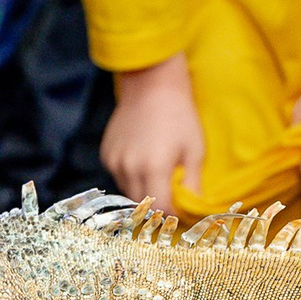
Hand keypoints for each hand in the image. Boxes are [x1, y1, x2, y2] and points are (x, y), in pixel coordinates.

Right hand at [101, 54, 204, 211]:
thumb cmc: (180, 115)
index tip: (181, 210)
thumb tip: (193, 211)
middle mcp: (129, 168)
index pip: (160, 209)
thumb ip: (192, 185)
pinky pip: (119, 177)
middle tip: (171, 195)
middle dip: (157, 205)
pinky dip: (131, 177)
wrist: (151, 84)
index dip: (172, 215)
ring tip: (157, 174)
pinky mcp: (106, 154)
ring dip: (143, 191)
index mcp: (153, 168)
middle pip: (142, 205)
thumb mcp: (195, 150)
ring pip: (128, 192)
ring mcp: (114, 161)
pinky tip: (142, 161)